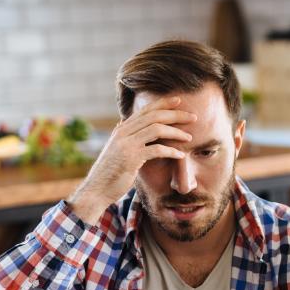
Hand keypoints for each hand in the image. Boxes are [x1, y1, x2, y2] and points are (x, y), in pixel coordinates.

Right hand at [67, 97, 195, 217]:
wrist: (96, 189)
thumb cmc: (109, 171)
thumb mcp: (115, 149)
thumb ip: (122, 135)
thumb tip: (122, 121)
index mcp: (122, 129)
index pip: (145, 110)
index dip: (163, 103)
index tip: (179, 101)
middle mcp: (124, 132)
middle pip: (154, 116)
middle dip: (176, 114)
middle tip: (193, 117)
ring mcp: (127, 144)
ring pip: (157, 129)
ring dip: (176, 132)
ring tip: (189, 137)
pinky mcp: (131, 158)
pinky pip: (156, 149)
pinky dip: (171, 151)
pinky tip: (181, 155)